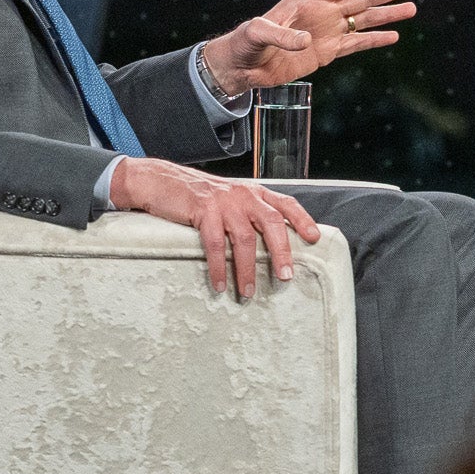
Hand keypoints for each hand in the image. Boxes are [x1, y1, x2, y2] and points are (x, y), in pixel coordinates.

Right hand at [105, 157, 322, 297]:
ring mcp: (223, 201)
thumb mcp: (229, 198)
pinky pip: (215, 244)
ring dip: (247, 269)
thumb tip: (269, 243)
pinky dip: (219, 267)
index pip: (285, 203)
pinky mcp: (202, 210)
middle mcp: (242, 195)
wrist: (160, 181)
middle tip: (285, 276)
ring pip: (244, 239)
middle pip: (272, 222)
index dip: (302, 219)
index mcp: (253, 192)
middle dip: (281, 251)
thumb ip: (248, 214)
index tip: (314, 238)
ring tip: (247, 292)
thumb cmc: (197, 195)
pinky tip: (219, 283)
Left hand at [207, 0, 420, 95]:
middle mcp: (321, 12)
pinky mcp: (326, 51)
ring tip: (412, 8)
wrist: (243, 66)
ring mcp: (326, 31)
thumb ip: (281, 36)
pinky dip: (375, 39)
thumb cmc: (246, 44)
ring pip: (363, 19)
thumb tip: (306, 41)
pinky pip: (356, 43)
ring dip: (387, 14)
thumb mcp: (258, 34)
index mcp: (307, 0)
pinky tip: (393, 36)